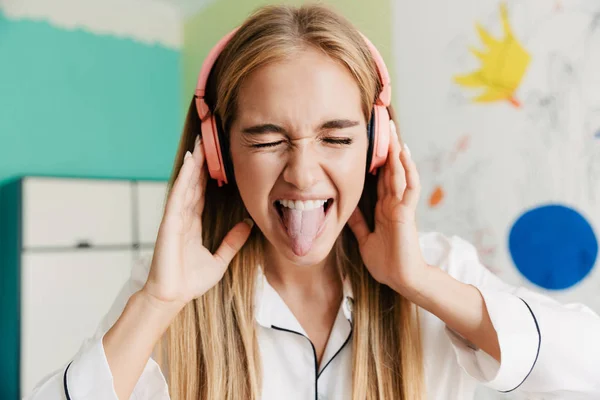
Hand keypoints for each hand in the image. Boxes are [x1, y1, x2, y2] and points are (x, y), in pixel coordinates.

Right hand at [142, 136, 253, 309]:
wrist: (173, 297)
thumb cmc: (190, 282)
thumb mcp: (219, 260)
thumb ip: (232, 242)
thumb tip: (247, 225)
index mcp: (192, 224)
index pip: (201, 193)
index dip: (206, 175)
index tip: (215, 158)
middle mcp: (183, 217)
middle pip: (193, 183)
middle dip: (200, 162)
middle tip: (208, 140)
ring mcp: (175, 218)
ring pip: (186, 184)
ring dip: (193, 164)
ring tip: (201, 144)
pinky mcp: (169, 223)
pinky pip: (178, 195)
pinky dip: (184, 178)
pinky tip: (189, 162)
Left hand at [347, 120, 425, 296]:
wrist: (401, 279)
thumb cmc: (386, 262)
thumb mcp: (364, 238)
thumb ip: (358, 222)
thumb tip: (346, 208)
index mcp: (384, 207)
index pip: (380, 178)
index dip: (376, 160)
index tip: (370, 142)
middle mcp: (393, 202)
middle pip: (390, 170)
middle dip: (386, 148)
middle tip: (383, 125)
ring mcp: (401, 206)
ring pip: (400, 173)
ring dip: (396, 152)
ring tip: (393, 131)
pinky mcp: (407, 212)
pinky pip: (409, 187)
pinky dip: (407, 170)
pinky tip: (403, 154)